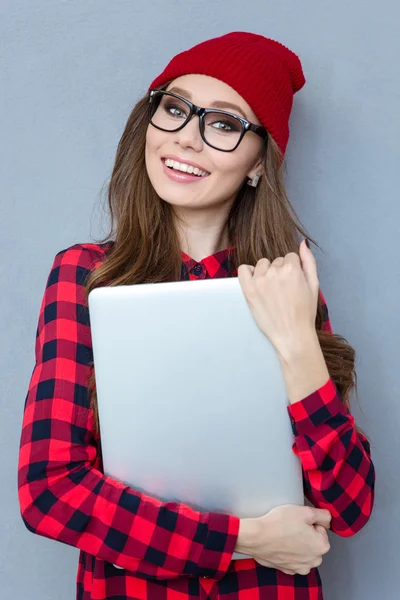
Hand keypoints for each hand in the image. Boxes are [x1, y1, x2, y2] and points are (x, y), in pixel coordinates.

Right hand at [235, 505, 330, 575]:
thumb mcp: (304, 511)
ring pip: (304, 551)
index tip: (298, 521)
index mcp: (322, 546)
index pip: (321, 528)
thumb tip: (327, 519)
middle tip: (291, 527)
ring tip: (284, 536)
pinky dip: (289, 553)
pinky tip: (280, 545)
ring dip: (298, 545)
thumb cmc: (280, 523)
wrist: (257, 537)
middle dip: (305, 534)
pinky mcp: (288, 570)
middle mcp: (314, 560)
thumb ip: (322, 514)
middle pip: (314, 542)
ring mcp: (301, 568)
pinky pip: (293, 559)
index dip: (309, 522)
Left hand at [238, 240, 318, 360]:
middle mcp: (275, 272)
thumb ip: (309, 262)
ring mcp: (260, 280)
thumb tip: (302, 244)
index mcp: (292, 269)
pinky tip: (256, 282)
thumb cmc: (305, 313)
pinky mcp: (248, 290)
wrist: (292, 334)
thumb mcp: (314, 285)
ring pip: (262, 264)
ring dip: (266, 272)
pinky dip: (248, 272)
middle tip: (284, 291)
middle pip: (276, 261)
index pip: (290, 257)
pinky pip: (243, 269)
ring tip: (272, 290)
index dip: (293, 270)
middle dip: (280, 272)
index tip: (293, 283)